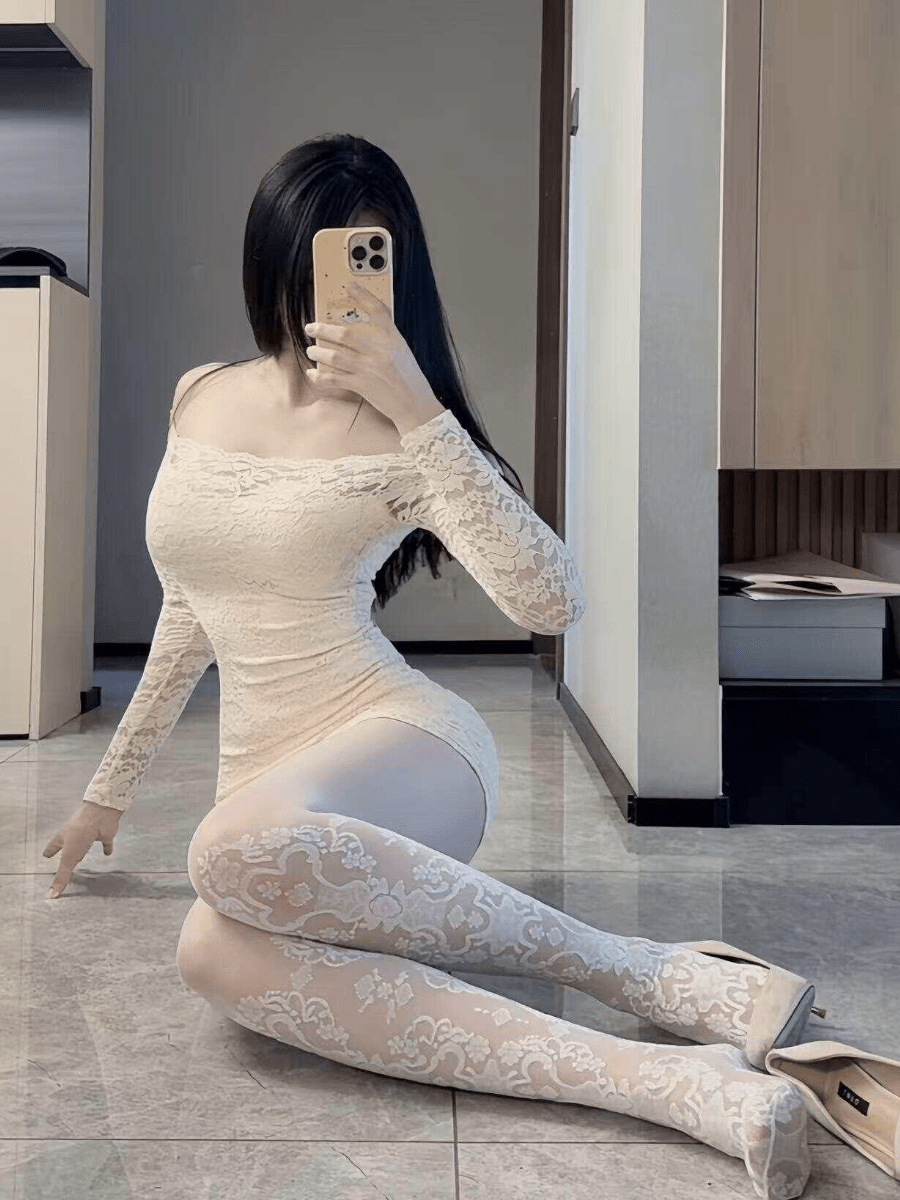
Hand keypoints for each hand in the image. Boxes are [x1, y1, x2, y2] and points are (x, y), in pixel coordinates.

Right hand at [42, 801, 123, 897]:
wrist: (100, 814)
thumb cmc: (80, 833)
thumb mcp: (69, 857)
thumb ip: (62, 876)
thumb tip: (52, 895)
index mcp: (64, 838)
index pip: (53, 846)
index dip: (50, 851)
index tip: (45, 855)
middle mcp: (76, 835)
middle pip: (69, 845)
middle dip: (66, 851)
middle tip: (65, 859)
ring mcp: (91, 834)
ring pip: (86, 844)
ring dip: (84, 850)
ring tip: (82, 856)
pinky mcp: (105, 834)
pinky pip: (106, 842)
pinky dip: (107, 847)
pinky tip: (108, 853)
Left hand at [303, 278, 444, 433]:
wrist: (416, 405)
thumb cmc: (409, 379)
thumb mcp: (402, 353)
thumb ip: (384, 341)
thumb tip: (357, 334)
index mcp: (393, 339)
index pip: (378, 312)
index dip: (363, 296)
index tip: (349, 286)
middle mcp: (381, 351)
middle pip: (345, 334)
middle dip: (323, 330)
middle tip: (311, 327)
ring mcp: (370, 369)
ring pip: (335, 355)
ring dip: (318, 351)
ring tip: (311, 350)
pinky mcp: (363, 386)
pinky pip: (335, 378)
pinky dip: (320, 376)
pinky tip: (313, 373)